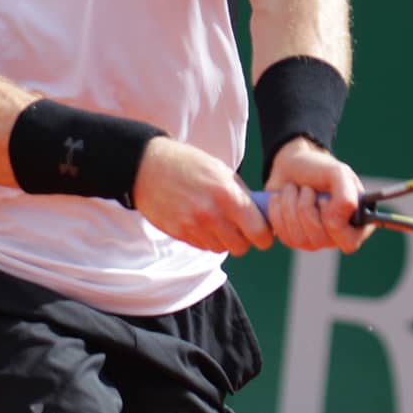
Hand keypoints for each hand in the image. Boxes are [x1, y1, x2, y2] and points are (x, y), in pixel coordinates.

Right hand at [131, 136, 273, 256]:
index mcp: (227, 195)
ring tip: (217, 221)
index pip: (258, 232)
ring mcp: (193, 226)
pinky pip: (203, 246)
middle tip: (240, 228)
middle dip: (244, 240)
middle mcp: (211, 214)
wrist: (148, 167)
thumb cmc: (188, 164)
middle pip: (241, 247)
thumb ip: (241, 195)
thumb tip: (261, 216)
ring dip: (223, 239)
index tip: (263, 232)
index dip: (264, 235)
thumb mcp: (221, 171)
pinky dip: (206, 238)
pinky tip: (201, 221)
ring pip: (221, 248)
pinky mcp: (179, 233)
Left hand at [263, 137, 372, 253]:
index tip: (323, 200)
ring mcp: (315, 241)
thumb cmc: (319, 169)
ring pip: (299, 239)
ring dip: (290, 206)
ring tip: (293, 189)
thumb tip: (336, 223)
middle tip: (306, 188)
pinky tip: (282, 198)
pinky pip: (284, 236)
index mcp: (356, 221)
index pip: (349, 242)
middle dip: (306, 208)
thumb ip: (346, 197)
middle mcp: (337, 236)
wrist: (291, 166)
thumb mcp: (338, 173)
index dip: (333, 222)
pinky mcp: (293, 240)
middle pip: (320, 240)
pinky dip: (278, 212)